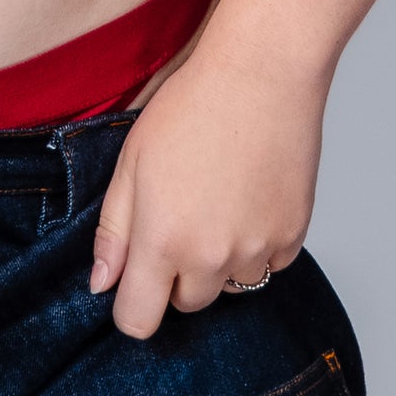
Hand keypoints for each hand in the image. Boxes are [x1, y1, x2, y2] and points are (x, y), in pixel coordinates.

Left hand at [89, 27, 329, 338]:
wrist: (260, 74)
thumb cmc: (190, 108)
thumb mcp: (131, 163)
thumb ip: (114, 231)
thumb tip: (102, 284)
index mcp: (162, 241)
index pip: (138, 321)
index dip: (132, 306)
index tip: (135, 282)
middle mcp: (211, 257)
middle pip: (186, 304)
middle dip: (177, 275)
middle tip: (180, 217)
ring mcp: (257, 249)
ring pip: (231, 285)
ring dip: (221, 261)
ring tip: (219, 200)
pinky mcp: (293, 236)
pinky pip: (270, 264)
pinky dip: (258, 244)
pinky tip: (250, 196)